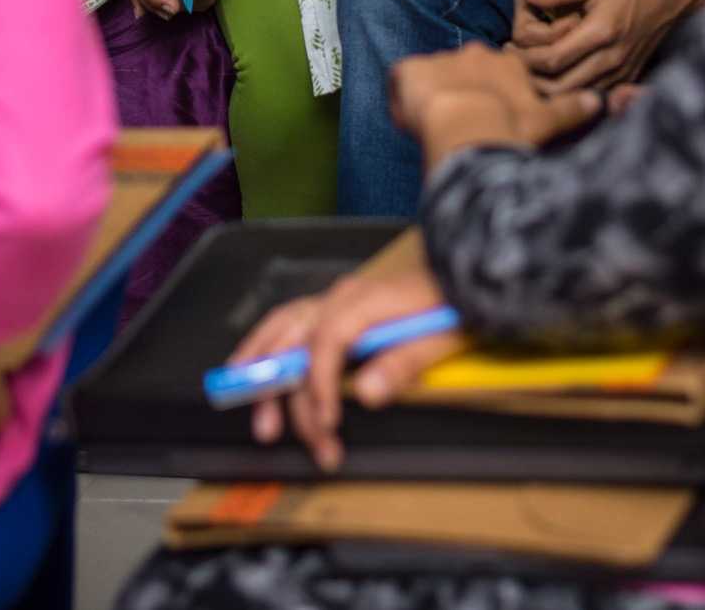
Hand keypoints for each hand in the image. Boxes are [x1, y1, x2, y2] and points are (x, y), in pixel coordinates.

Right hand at [230, 265, 460, 470]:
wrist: (466, 273)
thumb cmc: (455, 305)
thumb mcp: (440, 338)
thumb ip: (401, 365)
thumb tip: (367, 394)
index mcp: (364, 302)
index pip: (326, 343)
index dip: (319, 384)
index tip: (326, 421)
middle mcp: (341, 297)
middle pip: (292, 338)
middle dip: (275, 387)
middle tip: (270, 431)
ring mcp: (336, 299)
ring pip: (281, 326)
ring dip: (258, 362)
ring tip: (239, 394)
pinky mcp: (338, 307)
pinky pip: (291, 323)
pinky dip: (269, 345)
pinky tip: (257, 365)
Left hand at [389, 43, 611, 160]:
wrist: (466, 127)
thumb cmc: (508, 127)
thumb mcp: (545, 120)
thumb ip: (570, 109)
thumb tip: (598, 102)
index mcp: (504, 64)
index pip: (498, 72)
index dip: (494, 94)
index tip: (491, 114)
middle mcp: (471, 54)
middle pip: (465, 72)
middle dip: (463, 92)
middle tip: (463, 121)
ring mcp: (439, 60)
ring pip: (434, 77)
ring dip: (433, 96)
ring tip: (435, 124)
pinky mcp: (409, 70)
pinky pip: (402, 80)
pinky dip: (403, 97)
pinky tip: (409, 118)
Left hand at [521, 0, 695, 94]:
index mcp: (601, 32)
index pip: (552, 60)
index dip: (524, 59)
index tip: (506, 49)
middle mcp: (613, 58)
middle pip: (561, 87)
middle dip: (531, 80)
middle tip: (509, 67)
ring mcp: (623, 71)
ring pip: (576, 96)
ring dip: (548, 90)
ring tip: (526, 73)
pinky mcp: (628, 77)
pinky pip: (594, 95)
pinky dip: (571, 93)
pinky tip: (553, 79)